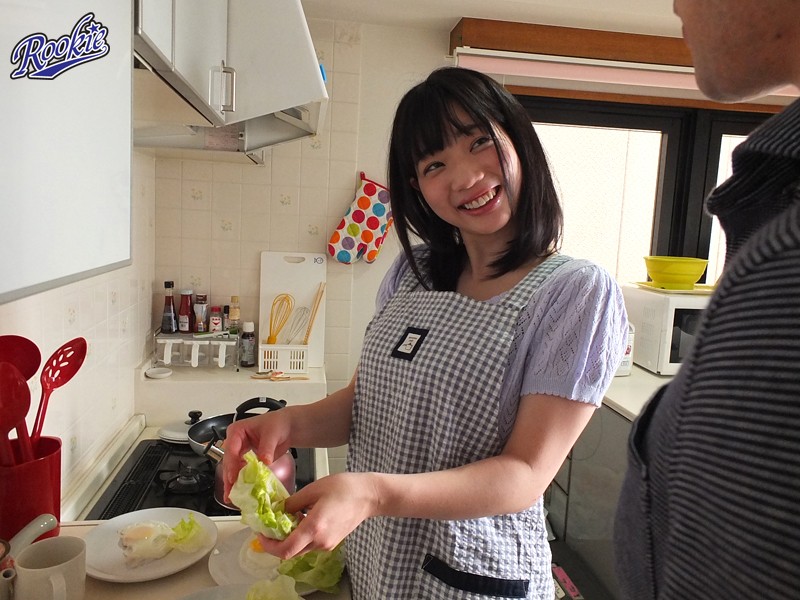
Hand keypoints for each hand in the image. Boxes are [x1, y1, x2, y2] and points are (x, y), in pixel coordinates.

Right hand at [221, 410, 292, 500]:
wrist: (287, 428)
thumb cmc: (278, 424)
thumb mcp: (272, 434)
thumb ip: (267, 448)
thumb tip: (264, 462)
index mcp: (237, 431)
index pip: (231, 449)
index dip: (231, 464)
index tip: (232, 478)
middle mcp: (235, 442)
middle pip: (229, 462)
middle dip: (229, 478)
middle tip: (230, 493)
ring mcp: (240, 453)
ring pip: (233, 469)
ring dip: (232, 483)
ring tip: (232, 498)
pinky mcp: (246, 461)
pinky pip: (241, 472)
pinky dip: (241, 482)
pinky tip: (241, 493)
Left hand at [255, 472, 378, 558]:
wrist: (370, 495)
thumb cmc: (345, 488)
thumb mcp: (314, 489)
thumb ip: (293, 502)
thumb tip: (278, 509)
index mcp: (314, 528)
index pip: (284, 550)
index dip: (268, 545)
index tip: (260, 533)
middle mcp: (320, 542)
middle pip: (290, 552)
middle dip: (276, 542)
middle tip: (269, 526)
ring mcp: (327, 544)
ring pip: (300, 549)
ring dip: (288, 538)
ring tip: (286, 518)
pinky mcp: (332, 542)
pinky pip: (310, 544)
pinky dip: (300, 536)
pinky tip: (301, 519)